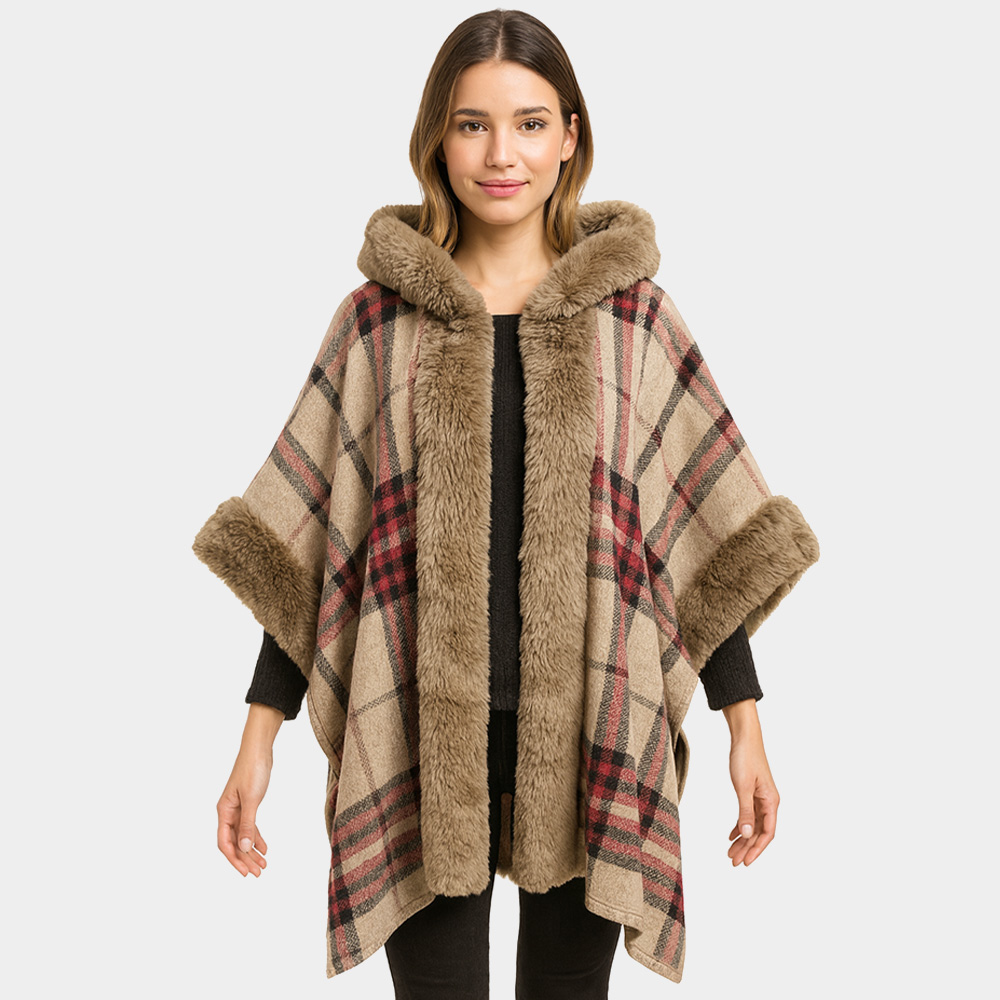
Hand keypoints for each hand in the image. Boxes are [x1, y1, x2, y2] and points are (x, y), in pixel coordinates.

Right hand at [217, 704, 282, 875]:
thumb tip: (244, 847)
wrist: (259, 749)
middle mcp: (228, 811)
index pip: (225, 843)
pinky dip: (256, 837)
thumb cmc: (253, 770)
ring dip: (252, 850)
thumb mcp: (252, 799)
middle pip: (234, 842)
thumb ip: (248, 823)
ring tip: (264, 865)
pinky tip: (264, 848)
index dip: (234, 859)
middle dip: (245, 859)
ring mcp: (237, 808)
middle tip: (258, 873)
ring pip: (242, 836)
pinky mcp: (248, 803)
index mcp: (224, 811)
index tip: (246, 873)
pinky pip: (250, 826)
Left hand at [721, 700, 778, 866]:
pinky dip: (740, 826)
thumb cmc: (745, 758)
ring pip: (753, 825)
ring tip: (730, 853)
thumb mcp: (743, 786)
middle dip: (747, 849)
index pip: (767, 833)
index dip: (757, 849)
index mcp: (771, 802)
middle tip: (734, 862)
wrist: (744, 738)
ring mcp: (761, 798)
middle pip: (759, 832)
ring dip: (743, 840)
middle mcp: (769, 802)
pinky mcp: (752, 793)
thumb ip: (745, 811)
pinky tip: (731, 835)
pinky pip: (748, 816)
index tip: (746, 862)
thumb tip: (747, 835)